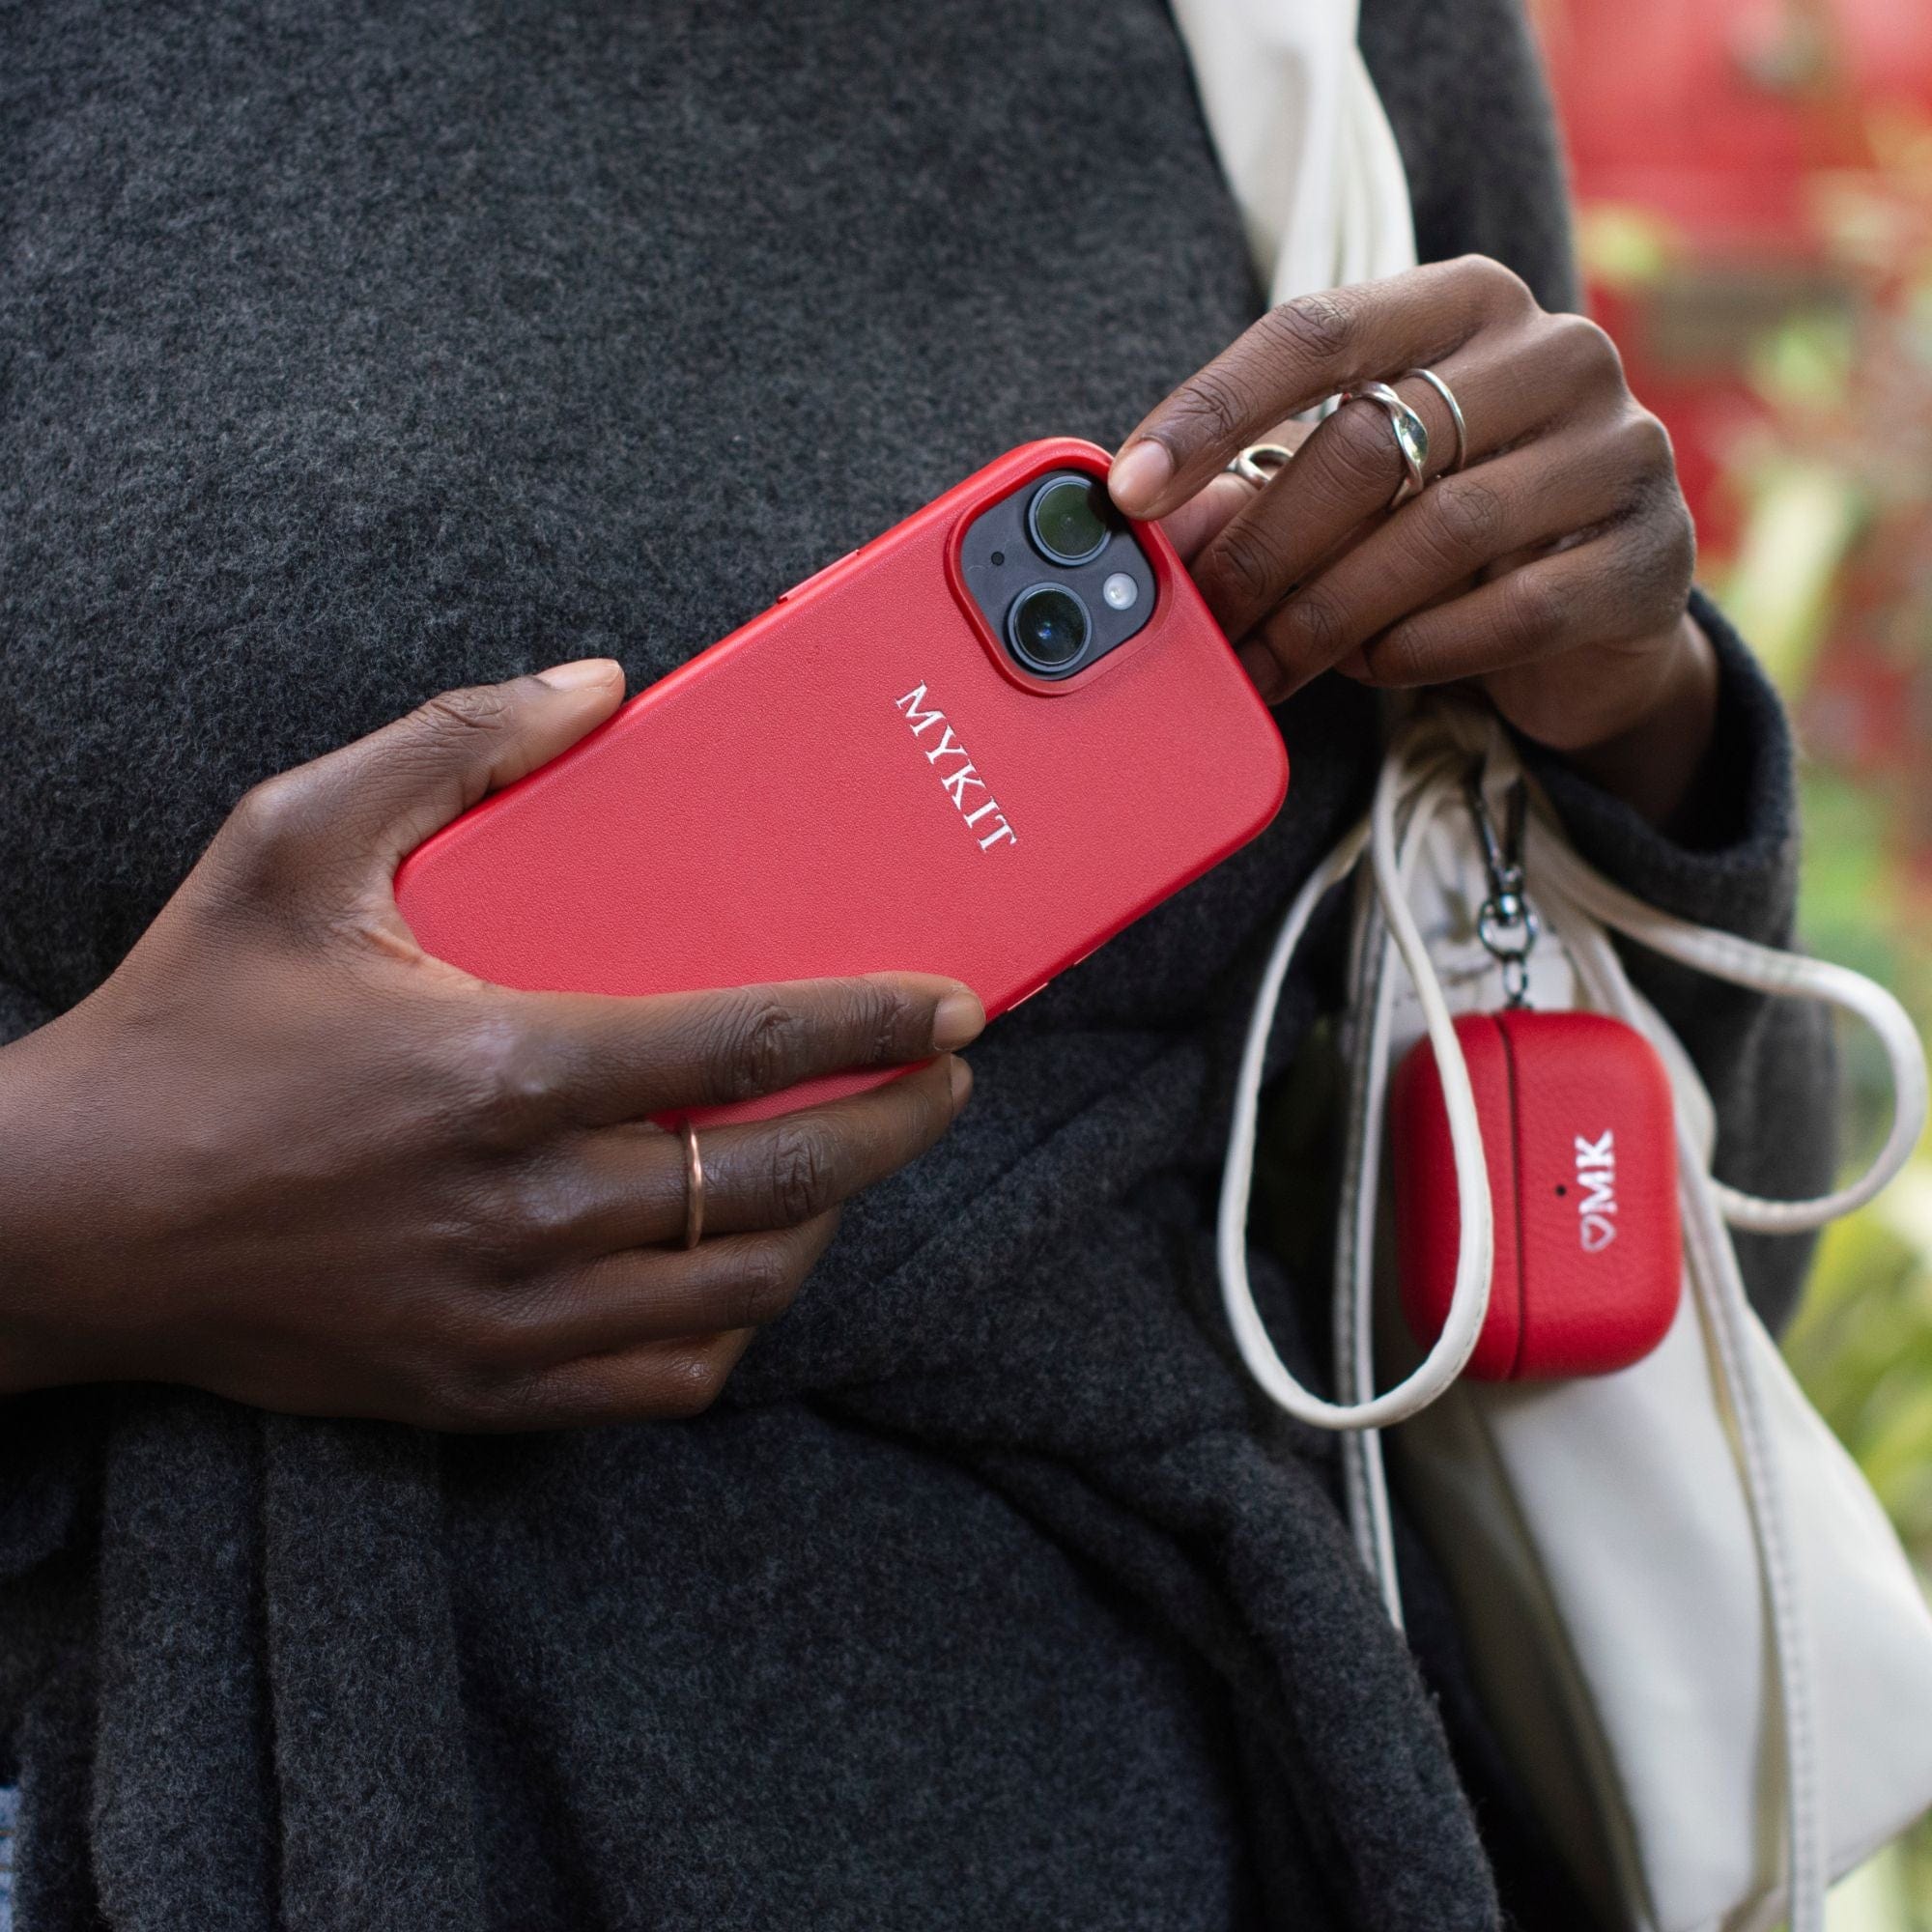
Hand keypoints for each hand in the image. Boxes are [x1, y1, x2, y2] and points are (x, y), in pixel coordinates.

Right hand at [0, 664, 981, 1429]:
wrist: (64, 1220)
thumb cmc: (185, 1025)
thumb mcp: (291, 840)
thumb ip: (453, 743)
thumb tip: (600, 684)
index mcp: (500, 1066)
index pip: (745, 1042)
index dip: (874, 1021)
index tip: (958, 1006)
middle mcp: (524, 1206)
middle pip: (780, 1180)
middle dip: (898, 1125)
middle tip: (944, 1078)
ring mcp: (508, 1317)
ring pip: (741, 1292)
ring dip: (829, 1222)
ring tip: (852, 1156)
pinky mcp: (478, 1390)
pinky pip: (663, 1385)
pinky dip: (730, 1328)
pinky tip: (737, 1265)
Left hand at [1110, 256, 1717, 824]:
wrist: (1600, 611)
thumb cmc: (1449, 526)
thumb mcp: (1356, 490)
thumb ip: (1262, 486)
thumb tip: (1146, 518)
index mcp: (1466, 303)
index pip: (1317, 329)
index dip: (1211, 409)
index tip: (1128, 488)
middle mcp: (1556, 351)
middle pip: (1366, 443)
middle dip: (1262, 550)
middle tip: (1202, 621)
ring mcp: (1619, 448)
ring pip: (1437, 533)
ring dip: (1329, 615)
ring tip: (1274, 661)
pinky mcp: (1652, 554)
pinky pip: (1512, 612)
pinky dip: (1420, 651)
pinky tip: (1374, 668)